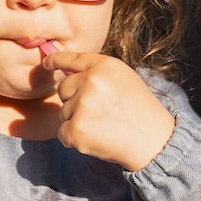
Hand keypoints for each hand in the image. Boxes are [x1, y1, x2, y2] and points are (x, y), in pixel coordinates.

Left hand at [41, 48, 176, 170]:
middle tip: (100, 112)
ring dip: (77, 121)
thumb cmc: (139, 110)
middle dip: (74, 100)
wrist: (153, 141)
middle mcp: (92, 82)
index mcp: (105, 65)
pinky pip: (62, 132)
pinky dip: (74, 138)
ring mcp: (83, 106)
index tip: (47, 63)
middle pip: (63, 89)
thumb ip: (96, 72)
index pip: (71, 59)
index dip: (56, 60)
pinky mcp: (76, 130)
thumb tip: (62, 69)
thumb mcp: (123, 79)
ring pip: (63, 112)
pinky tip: (96, 138)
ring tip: (104, 126)